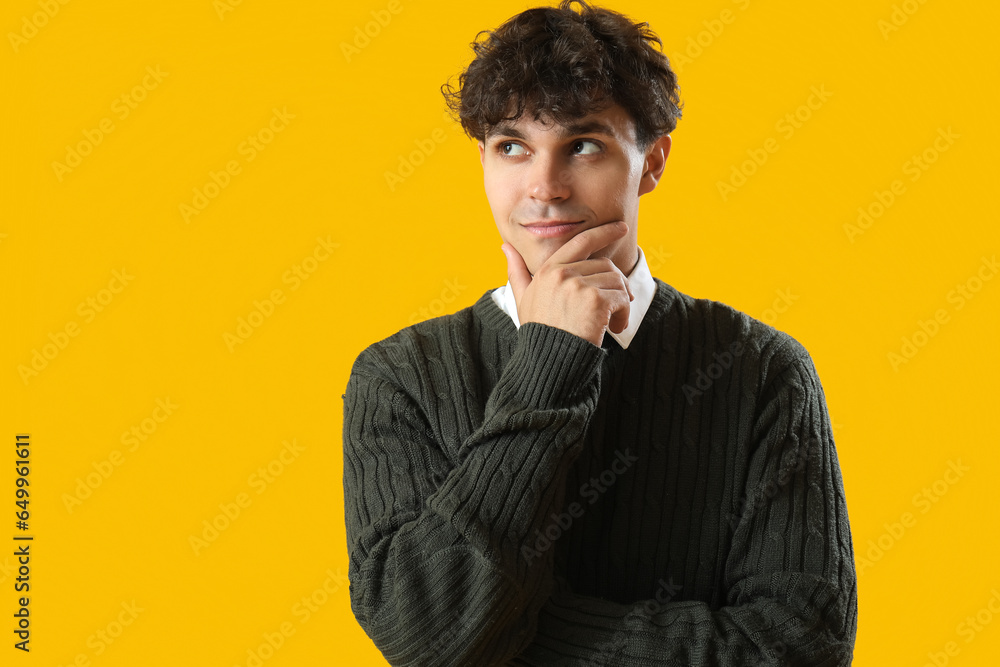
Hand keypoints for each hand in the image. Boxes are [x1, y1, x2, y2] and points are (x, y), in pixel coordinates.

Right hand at [501, 221, 633, 346]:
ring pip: (617, 281)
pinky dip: (624, 314)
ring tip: (614, 322)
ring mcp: (578, 286)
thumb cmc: (538, 332)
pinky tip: (615, 329)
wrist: (547, 361)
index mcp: (548, 270)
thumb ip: (517, 272)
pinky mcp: (595, 301)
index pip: (580, 242)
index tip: (620, 228)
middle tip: (619, 306)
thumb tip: (505, 247)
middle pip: (606, 265)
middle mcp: (562, 274)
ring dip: (622, 302)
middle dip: (617, 285)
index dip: (603, 232)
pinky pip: (622, 298)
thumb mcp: (523, 299)